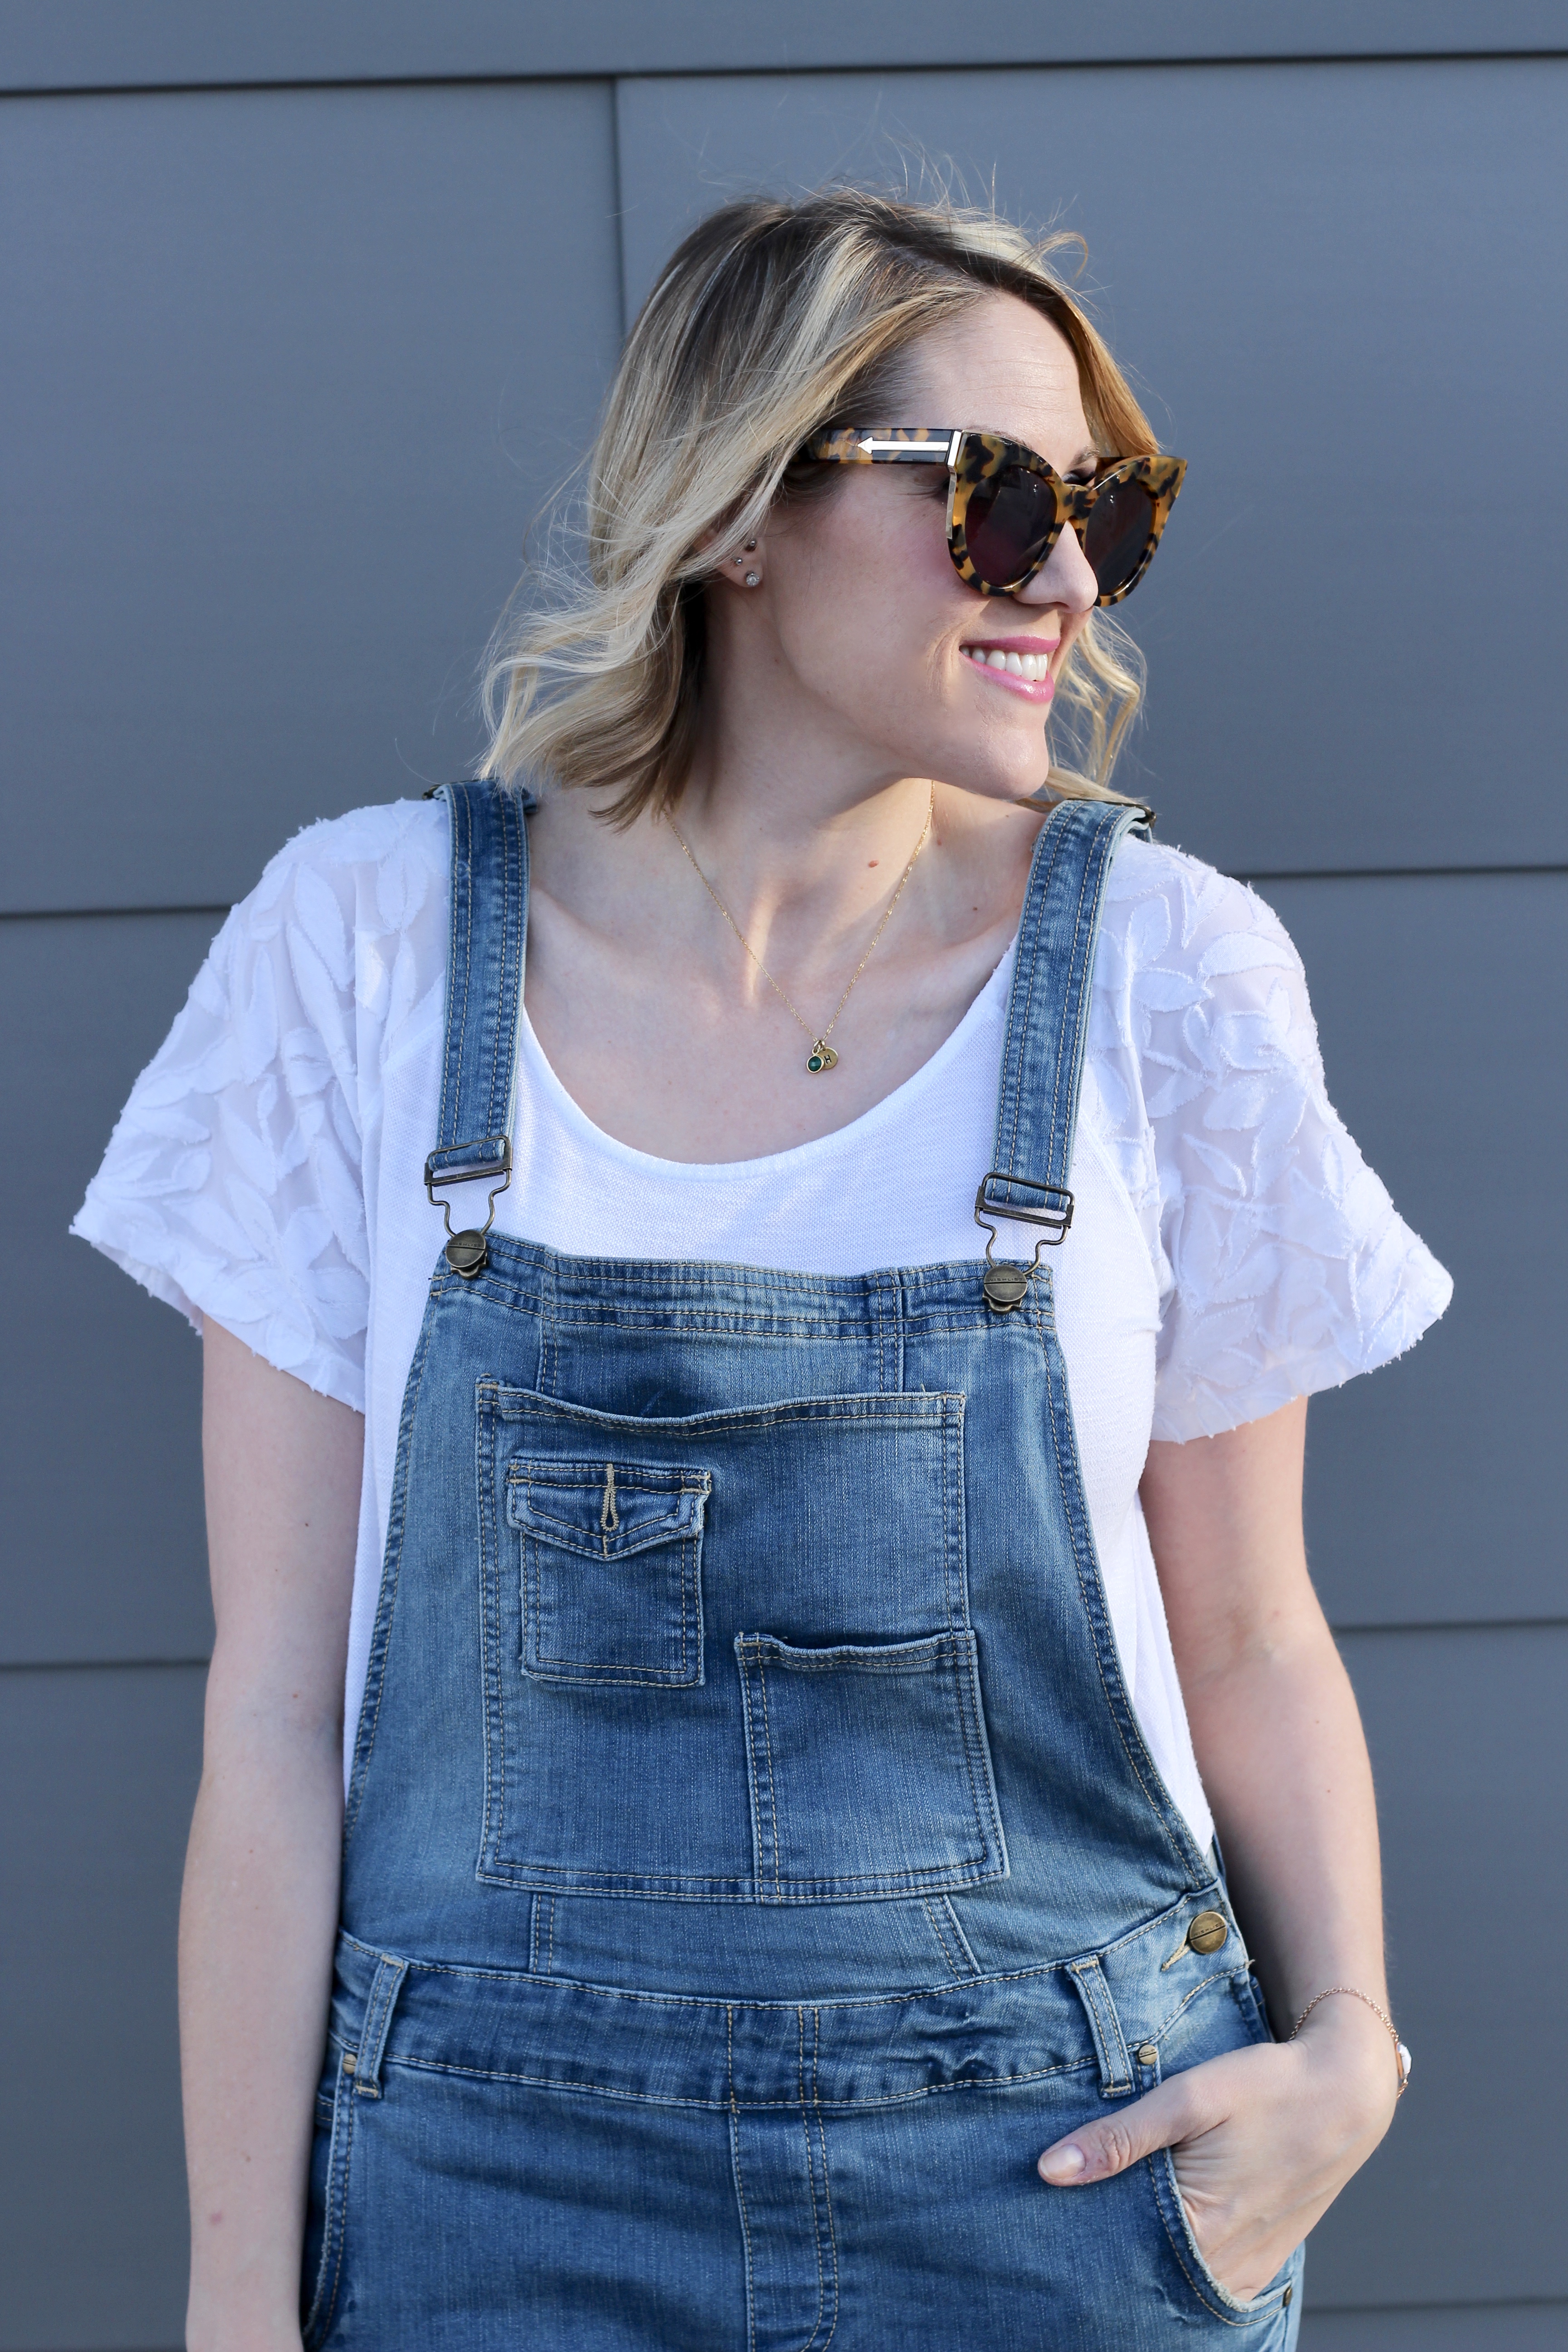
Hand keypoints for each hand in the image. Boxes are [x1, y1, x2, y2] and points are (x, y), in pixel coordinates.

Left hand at [1036, 2001, 1398, 2302]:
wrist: (1347, 2089)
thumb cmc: (1268, 2086)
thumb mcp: (1189, 2098)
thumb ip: (1120, 2136)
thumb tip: (1049, 2169)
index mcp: (1203, 2228)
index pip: (1117, 2257)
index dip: (1080, 2239)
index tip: (1050, 2224)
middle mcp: (1227, 2262)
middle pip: (1147, 2274)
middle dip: (1108, 2255)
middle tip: (1070, 2227)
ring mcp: (1251, 2266)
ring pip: (1179, 2282)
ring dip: (1144, 2260)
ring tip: (1110, 2228)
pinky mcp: (1267, 2259)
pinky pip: (1213, 2282)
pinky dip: (1182, 2266)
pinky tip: (1161, 2238)